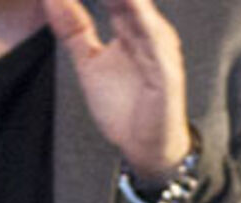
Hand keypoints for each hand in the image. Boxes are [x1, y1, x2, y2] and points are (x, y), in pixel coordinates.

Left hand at [43, 0, 191, 181]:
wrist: (146, 149)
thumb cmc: (125, 107)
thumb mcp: (89, 62)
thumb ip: (74, 28)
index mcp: (133, 23)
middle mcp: (150, 28)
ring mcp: (160, 47)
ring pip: (139, 5)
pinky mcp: (166, 70)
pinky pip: (152, 38)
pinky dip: (139, 15)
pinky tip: (129, 3)